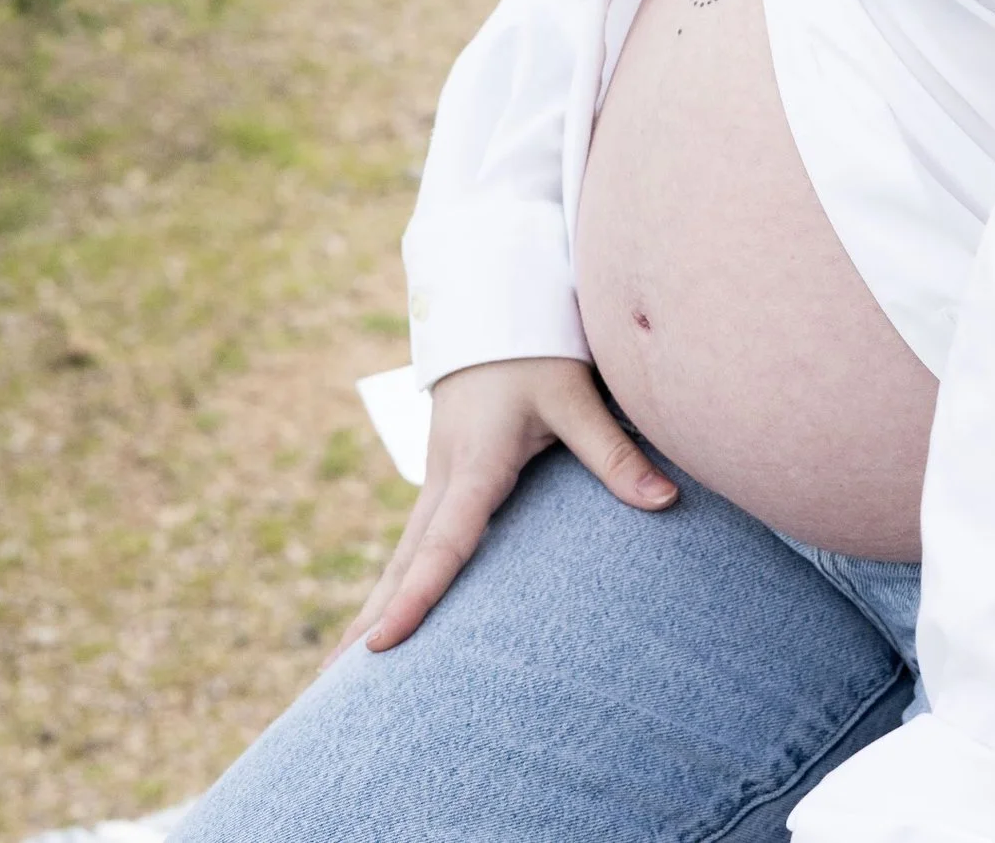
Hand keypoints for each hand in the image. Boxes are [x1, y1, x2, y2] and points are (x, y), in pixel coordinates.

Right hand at [326, 356, 676, 666]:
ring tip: (335, 672)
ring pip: (400, 556)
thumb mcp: (575, 397)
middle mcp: (444, 479)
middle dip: (367, 623)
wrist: (496, 309)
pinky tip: (384, 617)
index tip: (383, 643)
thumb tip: (666, 503)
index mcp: (473, 464)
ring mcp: (438, 481)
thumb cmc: (536, 350)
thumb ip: (614, 453)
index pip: (443, 543)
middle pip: (402, 563)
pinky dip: (395, 583)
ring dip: (371, 608)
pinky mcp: (445, 481)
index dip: (416, 596)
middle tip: (327, 686)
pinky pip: (415, 543)